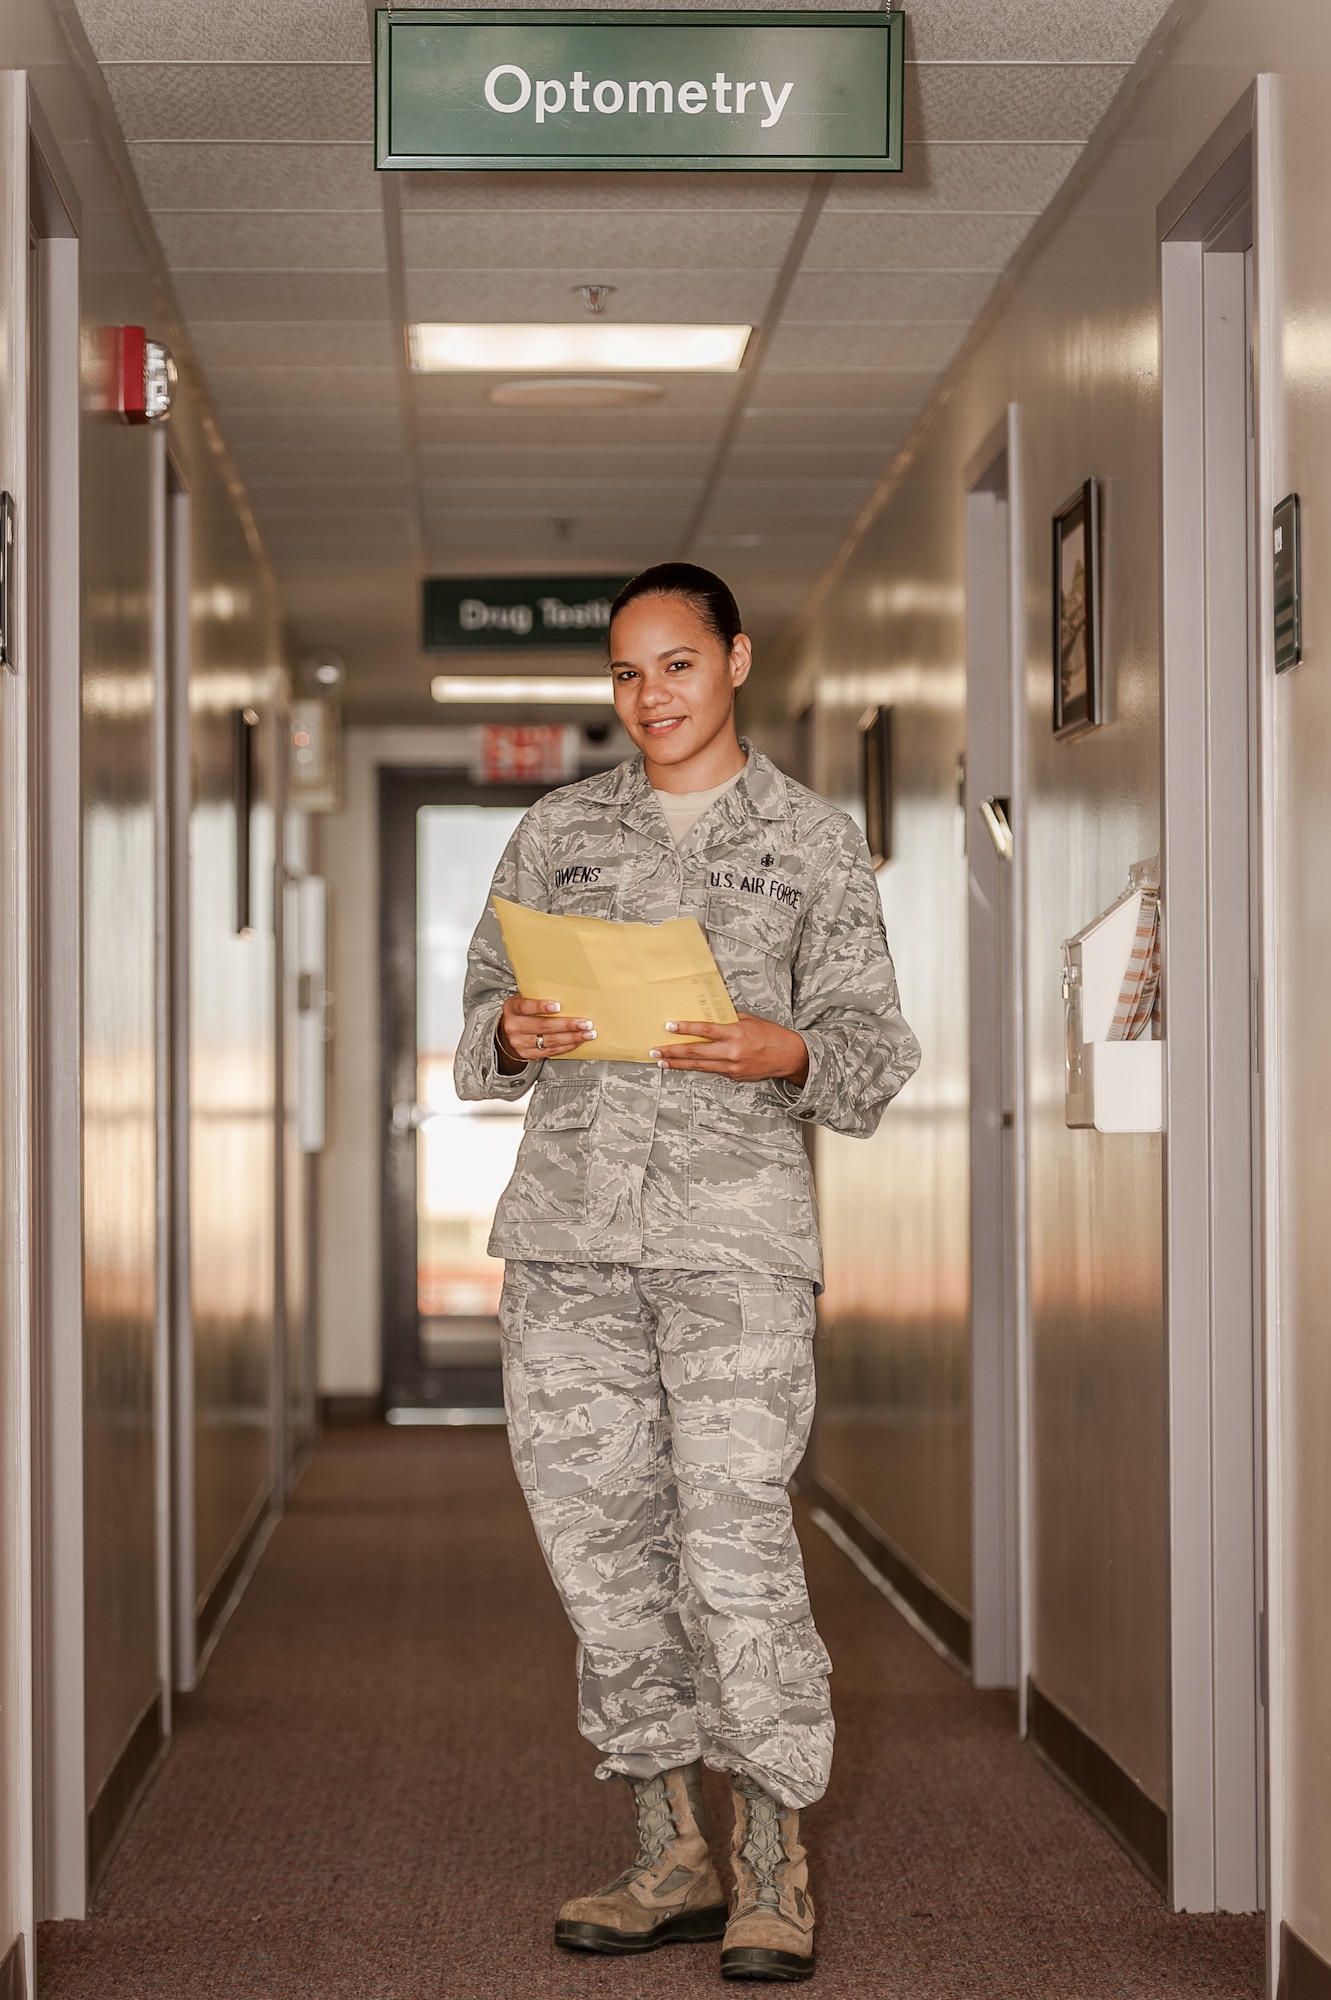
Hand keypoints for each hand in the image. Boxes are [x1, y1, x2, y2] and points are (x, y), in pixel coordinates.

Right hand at [495, 995, 594, 1072]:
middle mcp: (514, 1026)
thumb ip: (537, 997)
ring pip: (550, 1041)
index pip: (526, 1007)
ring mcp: (520, 1043)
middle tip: (585, 1023)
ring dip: (572, 1037)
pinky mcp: (527, 1054)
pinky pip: (550, 1051)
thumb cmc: (520, 1014)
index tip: (559, 1006)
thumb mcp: (522, 1001)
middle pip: (543, 1026)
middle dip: (567, 1025)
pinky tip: (577, 1041)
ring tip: (588, 1034)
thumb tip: (567, 992)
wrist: (506, 1036)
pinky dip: (566, 1046)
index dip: (541, 1006)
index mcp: (512, 1008)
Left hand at [650, 1012, 808, 1086]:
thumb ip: (728, 1020)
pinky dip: (694, 1067)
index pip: (705, 1030)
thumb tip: (708, 1017)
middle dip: (672, 1051)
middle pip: (695, 1051)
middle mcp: (731, 1051)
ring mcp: (731, 1066)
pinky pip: (710, 1070)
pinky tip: (682, 1065)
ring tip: (661, 1061)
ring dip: (678, 1063)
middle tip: (654, 1050)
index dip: (685, 1028)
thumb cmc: (769, 1035)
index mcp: (735, 1033)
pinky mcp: (732, 1075)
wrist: (788, 1056)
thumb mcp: (749, 1020)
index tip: (669, 1026)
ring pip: (698, 1065)